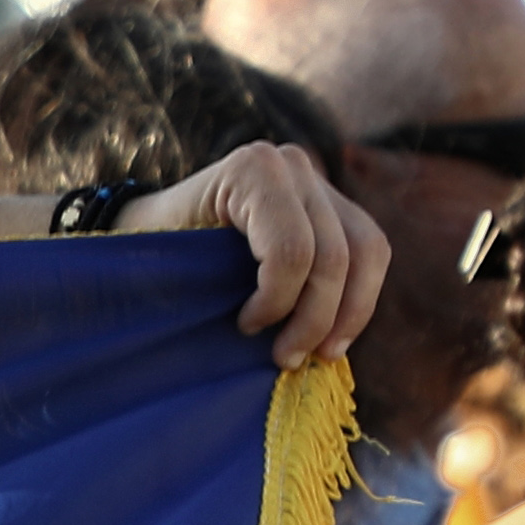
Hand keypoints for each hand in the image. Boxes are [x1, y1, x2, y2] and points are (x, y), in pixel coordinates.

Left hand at [121, 141, 386, 371]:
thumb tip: (255, 339)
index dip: (277, 302)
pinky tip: (335, 335)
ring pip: (368, 253)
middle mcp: (294, 166)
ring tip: (322, 354)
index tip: (245, 328)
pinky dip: (357, 298)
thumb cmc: (155, 249)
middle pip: (336, 255)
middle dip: (316, 318)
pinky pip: (370, 253)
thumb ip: (211, 285)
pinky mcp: (336, 205)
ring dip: (349, 314)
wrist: (158, 222)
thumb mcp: (168, 261)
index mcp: (252, 170)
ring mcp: (319, 182)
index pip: (292, 250)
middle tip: (285, 358)